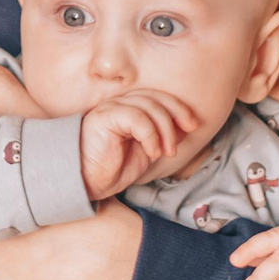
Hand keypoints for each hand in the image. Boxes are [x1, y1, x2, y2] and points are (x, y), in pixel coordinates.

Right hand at [78, 88, 195, 198]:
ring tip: (166, 151)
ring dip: (165, 129)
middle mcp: (119, 104)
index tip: (192, 125)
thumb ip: (163, 137)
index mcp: (128, 109)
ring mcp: (111, 109)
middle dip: (176, 113)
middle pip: (155, 97)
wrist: (86, 182)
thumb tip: (186, 127)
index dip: (178, 108)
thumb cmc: (112, 169)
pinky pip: (136, 118)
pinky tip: (152, 152)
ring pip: (148, 106)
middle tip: (188, 131)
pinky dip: (150, 135)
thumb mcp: (147, 152)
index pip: (157, 97)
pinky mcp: (104, 117)